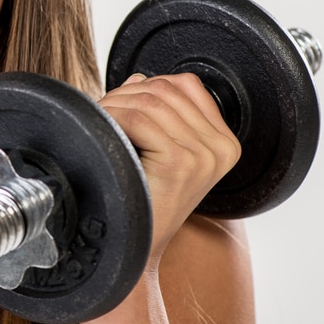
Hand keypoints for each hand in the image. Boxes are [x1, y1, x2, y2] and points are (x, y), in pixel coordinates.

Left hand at [99, 73, 240, 267]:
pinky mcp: (181, 163)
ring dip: (114, 106)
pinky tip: (103, 135)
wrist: (137, 245)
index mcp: (223, 141)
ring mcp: (204, 156)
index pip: (186, 84)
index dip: (147, 85)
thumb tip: (140, 79)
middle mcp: (221, 147)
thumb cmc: (144, 199)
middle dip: (125, 95)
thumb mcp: (160, 150)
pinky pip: (138, 120)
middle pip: (165, 89)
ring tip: (100, 126)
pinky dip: (112, 120)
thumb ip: (157, 111)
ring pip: (149, 101)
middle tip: (102, 114)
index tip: (124, 103)